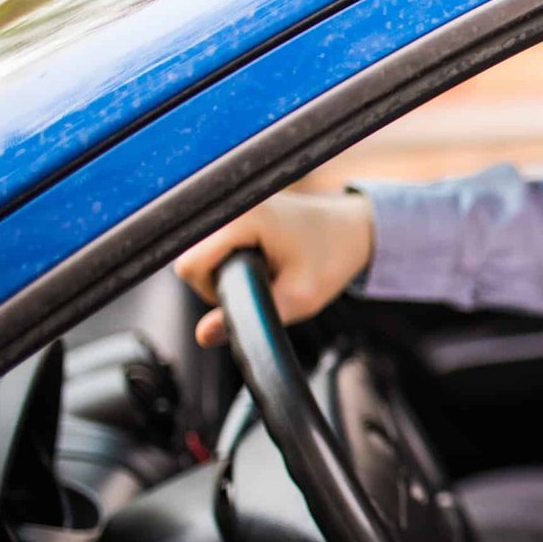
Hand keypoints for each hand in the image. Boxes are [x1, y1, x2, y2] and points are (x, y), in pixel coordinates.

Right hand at [174, 191, 374, 346]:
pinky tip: (260, 259)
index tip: (254, 290)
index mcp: (241, 219)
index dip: (214, 292)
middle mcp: (229, 205)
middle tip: (265, 281)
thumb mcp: (300, 297)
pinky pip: (213, 245)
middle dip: (221, 283)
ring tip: (266, 269)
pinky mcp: (234, 210)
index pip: (190, 267)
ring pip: (201, 254)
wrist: (352, 229)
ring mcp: (230, 205)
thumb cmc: (331, 257)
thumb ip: (253, 317)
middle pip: (192, 261)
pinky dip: (232, 259)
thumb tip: (203, 336)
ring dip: (226, 272)